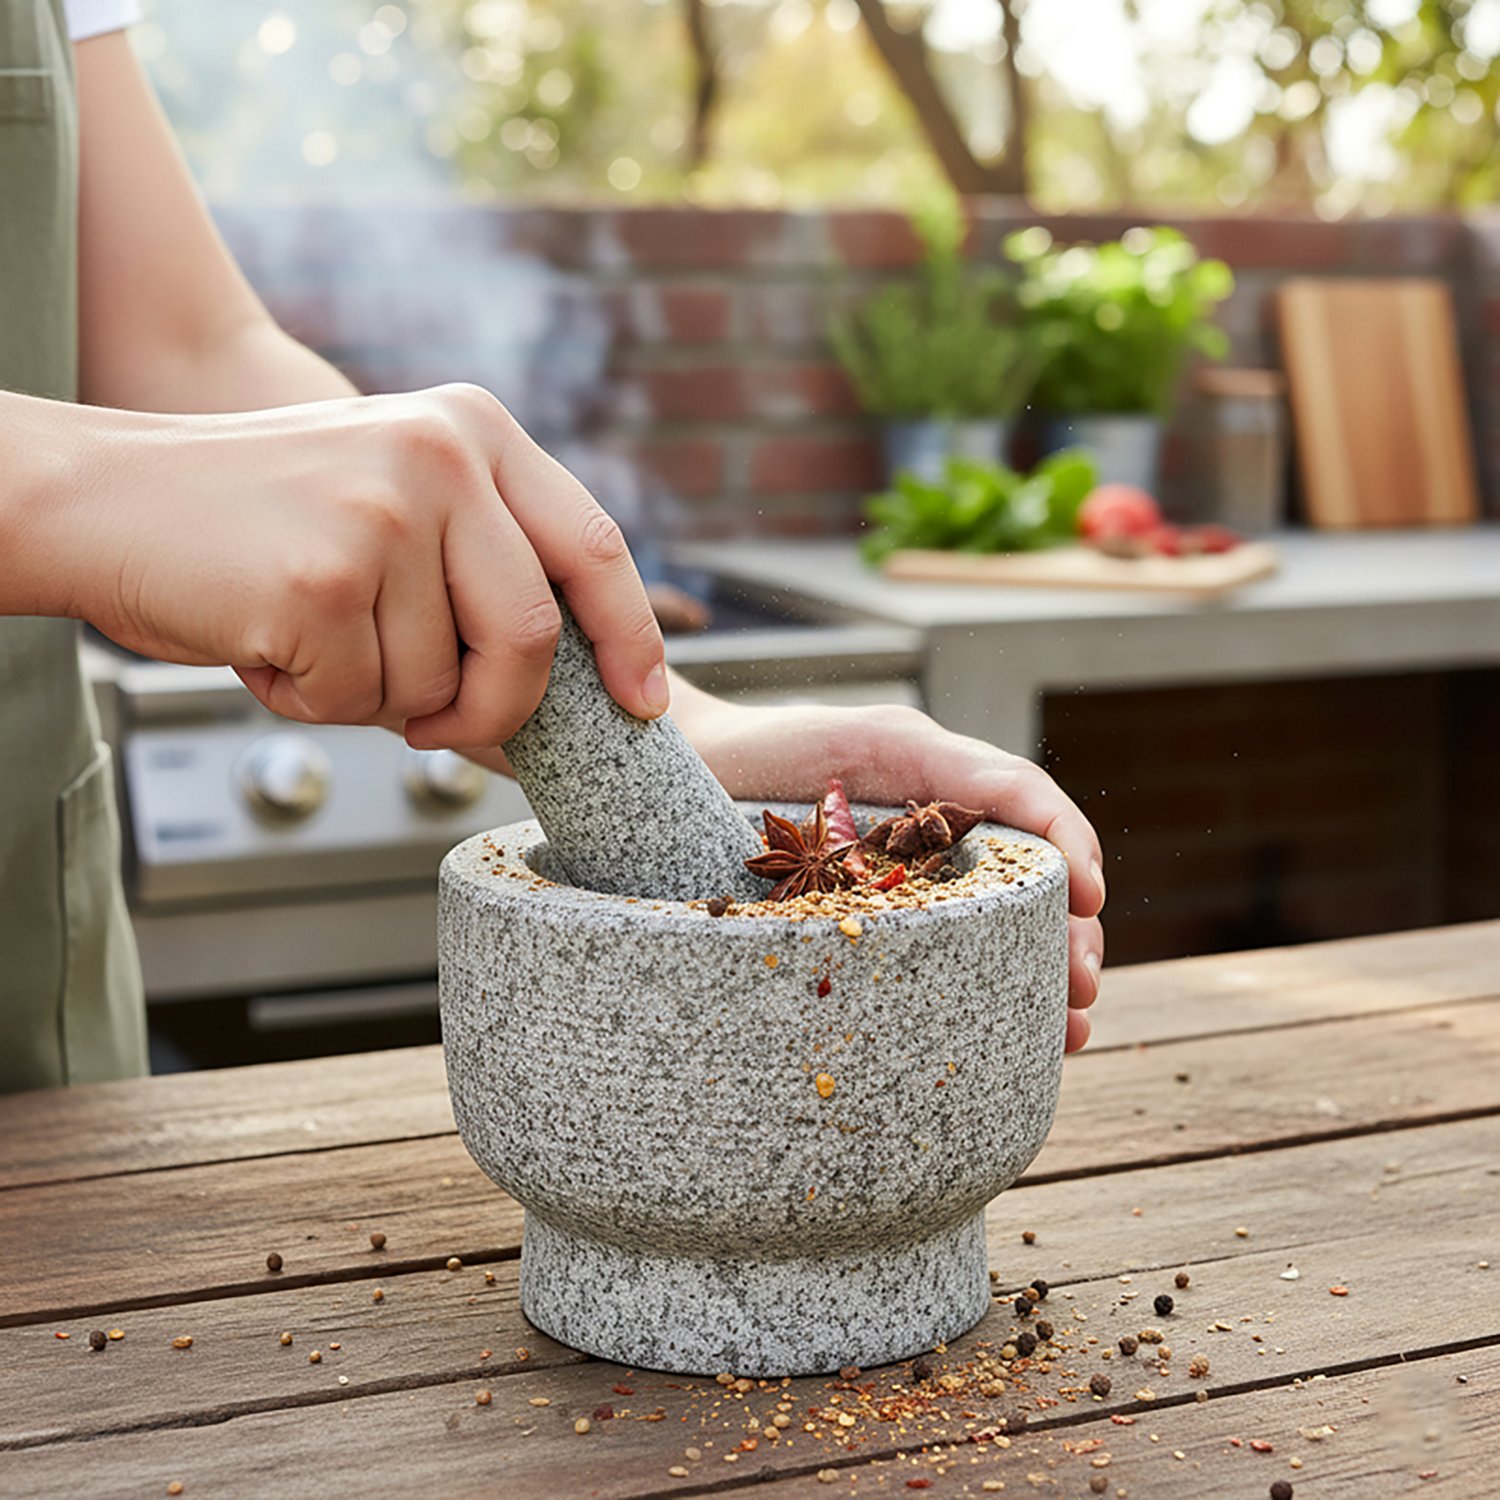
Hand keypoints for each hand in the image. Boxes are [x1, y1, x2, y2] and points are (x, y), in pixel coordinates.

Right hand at [67, 384, 665, 745]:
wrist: (107, 500)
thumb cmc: (261, 519)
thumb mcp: (398, 497)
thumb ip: (483, 557)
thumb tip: (578, 677)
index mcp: (475, 429)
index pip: (595, 545)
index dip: (632, 636)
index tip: (644, 700)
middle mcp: (443, 454)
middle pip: (531, 635)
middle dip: (495, 707)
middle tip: (438, 725)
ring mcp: (384, 513)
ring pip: (437, 681)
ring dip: (374, 696)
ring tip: (308, 634)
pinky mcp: (322, 579)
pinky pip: (359, 700)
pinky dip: (312, 700)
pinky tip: (265, 640)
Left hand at [683, 695, 1105, 1051]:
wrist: (692, 776)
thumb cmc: (773, 748)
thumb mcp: (866, 742)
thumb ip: (944, 764)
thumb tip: (1030, 804)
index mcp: (938, 779)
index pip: (1028, 807)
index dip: (1071, 849)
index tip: (1089, 898)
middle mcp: (934, 833)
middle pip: (1028, 885)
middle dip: (1070, 935)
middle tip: (1082, 987)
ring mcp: (909, 882)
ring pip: (997, 933)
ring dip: (1042, 978)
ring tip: (1070, 1028)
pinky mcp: (875, 926)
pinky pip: (942, 963)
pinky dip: (988, 999)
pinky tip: (1013, 1041)